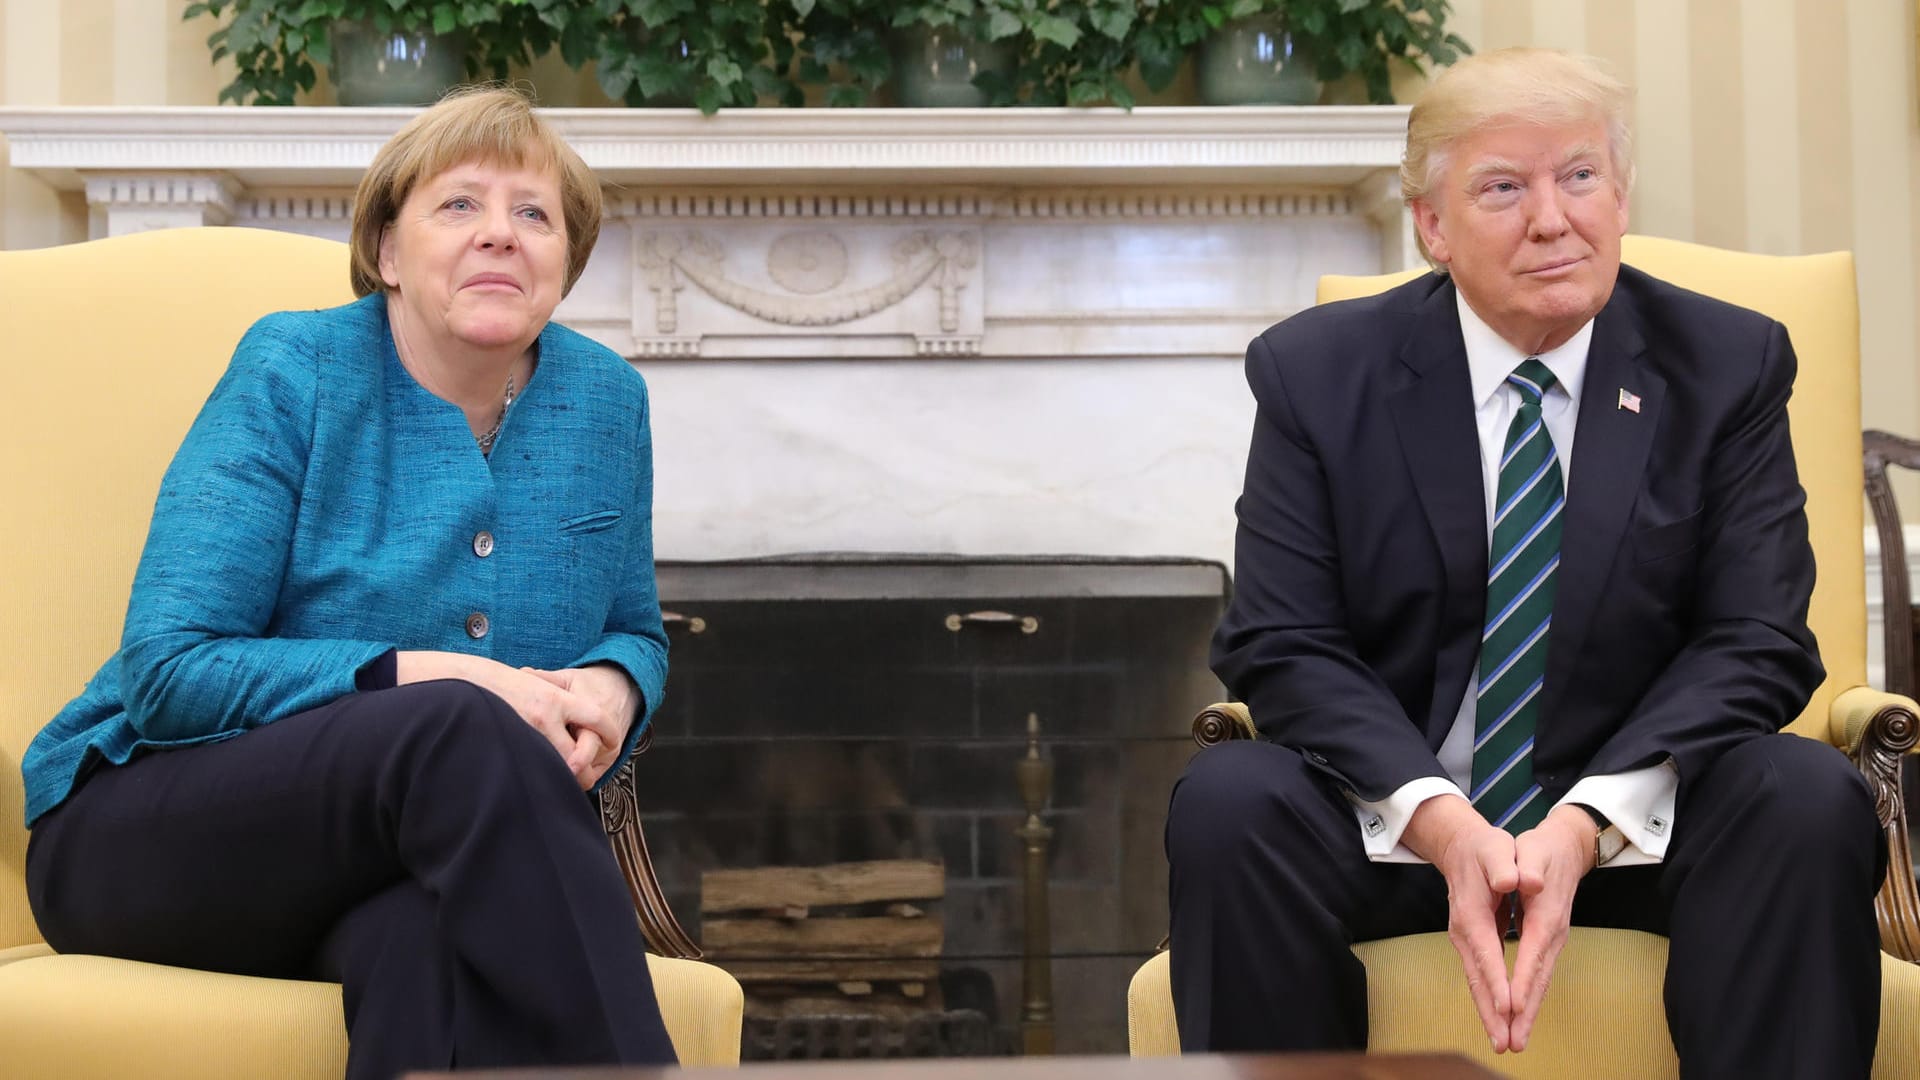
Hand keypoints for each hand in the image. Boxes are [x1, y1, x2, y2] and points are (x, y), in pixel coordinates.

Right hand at [396, 652, 627, 789]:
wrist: (457, 679)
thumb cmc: (494, 681)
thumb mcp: (531, 681)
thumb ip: (555, 698)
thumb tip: (580, 715)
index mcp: (553, 698)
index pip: (597, 717)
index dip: (611, 734)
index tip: (614, 742)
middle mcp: (543, 718)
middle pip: (581, 755)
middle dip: (588, 769)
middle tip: (591, 775)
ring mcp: (524, 735)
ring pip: (557, 768)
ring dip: (563, 778)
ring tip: (564, 782)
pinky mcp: (507, 748)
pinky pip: (531, 769)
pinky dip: (538, 778)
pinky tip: (536, 780)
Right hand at [1403, 795, 1520, 1052]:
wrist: (1462, 847)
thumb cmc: (1485, 848)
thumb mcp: (1496, 847)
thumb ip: (1504, 864)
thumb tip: (1516, 880)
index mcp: (1473, 911)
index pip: (1487, 950)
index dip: (1498, 979)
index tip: (1509, 1008)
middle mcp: (1466, 932)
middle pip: (1479, 977)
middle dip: (1492, 1012)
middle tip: (1505, 1043)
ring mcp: (1467, 941)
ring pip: (1478, 982)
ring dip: (1490, 1013)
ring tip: (1504, 1042)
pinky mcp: (1474, 945)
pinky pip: (1482, 978)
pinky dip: (1490, 1001)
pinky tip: (1500, 1019)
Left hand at [1507, 804, 1595, 1050]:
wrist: (1562, 848)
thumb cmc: (1540, 848)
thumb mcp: (1531, 847)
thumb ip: (1526, 864)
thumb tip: (1525, 880)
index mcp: (1545, 912)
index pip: (1532, 951)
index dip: (1522, 979)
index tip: (1512, 1007)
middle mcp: (1551, 933)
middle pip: (1538, 977)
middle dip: (1525, 1011)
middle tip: (1512, 1043)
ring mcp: (1550, 941)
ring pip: (1538, 982)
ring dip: (1526, 1013)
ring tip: (1512, 1042)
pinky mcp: (1544, 944)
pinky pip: (1534, 976)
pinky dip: (1526, 999)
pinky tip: (1513, 1018)